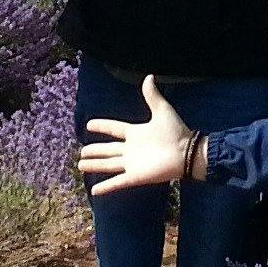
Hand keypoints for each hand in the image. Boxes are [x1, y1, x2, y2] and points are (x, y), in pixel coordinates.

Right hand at [78, 75, 193, 195]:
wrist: (186, 152)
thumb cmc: (176, 132)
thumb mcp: (162, 110)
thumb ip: (152, 96)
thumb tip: (149, 76)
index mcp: (136, 133)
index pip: (114, 129)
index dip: (102, 126)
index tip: (89, 125)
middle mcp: (131, 149)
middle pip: (108, 149)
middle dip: (95, 151)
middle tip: (81, 152)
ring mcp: (132, 164)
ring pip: (108, 165)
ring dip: (95, 165)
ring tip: (81, 165)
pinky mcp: (135, 176)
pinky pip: (117, 182)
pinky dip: (105, 186)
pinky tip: (94, 190)